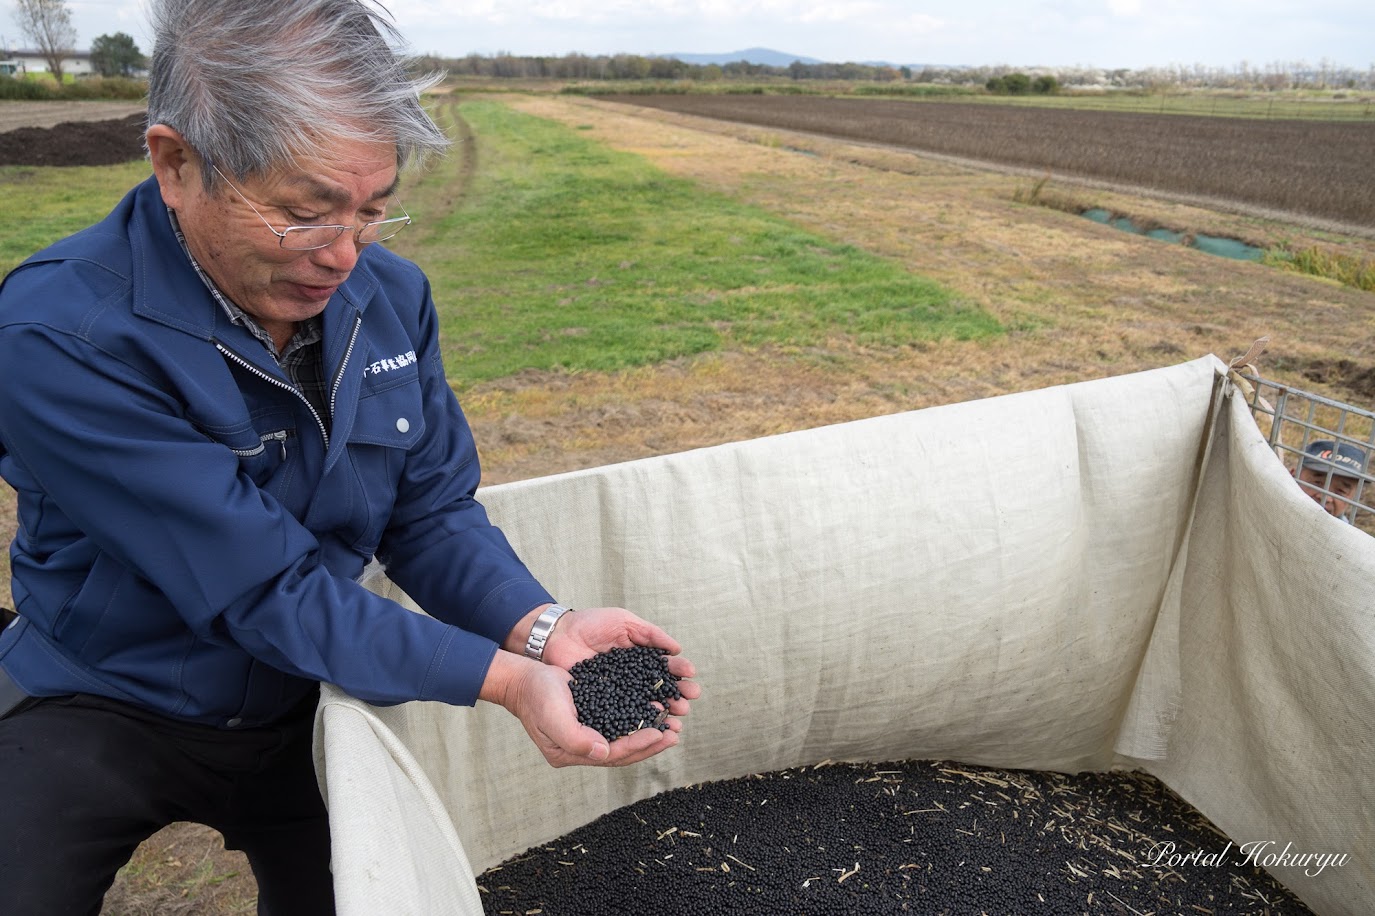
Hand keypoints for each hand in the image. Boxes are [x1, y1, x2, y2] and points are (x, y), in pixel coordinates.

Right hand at [487, 651, 680, 767]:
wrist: (524, 677)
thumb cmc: (536, 694)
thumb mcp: (552, 715)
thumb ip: (575, 737)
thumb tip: (603, 752)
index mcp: (570, 753)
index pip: (612, 755)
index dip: (637, 745)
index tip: (660, 734)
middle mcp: (582, 748)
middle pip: (622, 751)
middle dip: (650, 744)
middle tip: (674, 735)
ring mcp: (588, 733)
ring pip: (625, 738)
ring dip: (648, 733)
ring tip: (671, 727)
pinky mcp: (593, 717)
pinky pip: (620, 722)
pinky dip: (638, 718)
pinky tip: (653, 710)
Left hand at [543, 606, 701, 718]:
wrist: (558, 635)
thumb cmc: (591, 624)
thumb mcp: (624, 622)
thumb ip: (650, 634)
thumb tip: (677, 649)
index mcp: (641, 659)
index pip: (665, 667)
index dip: (679, 672)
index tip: (690, 676)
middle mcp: (633, 679)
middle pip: (660, 691)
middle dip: (677, 698)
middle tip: (686, 704)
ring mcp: (618, 693)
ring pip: (645, 707)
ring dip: (664, 715)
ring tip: (677, 721)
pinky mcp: (602, 705)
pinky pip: (622, 716)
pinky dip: (637, 722)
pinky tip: (651, 725)